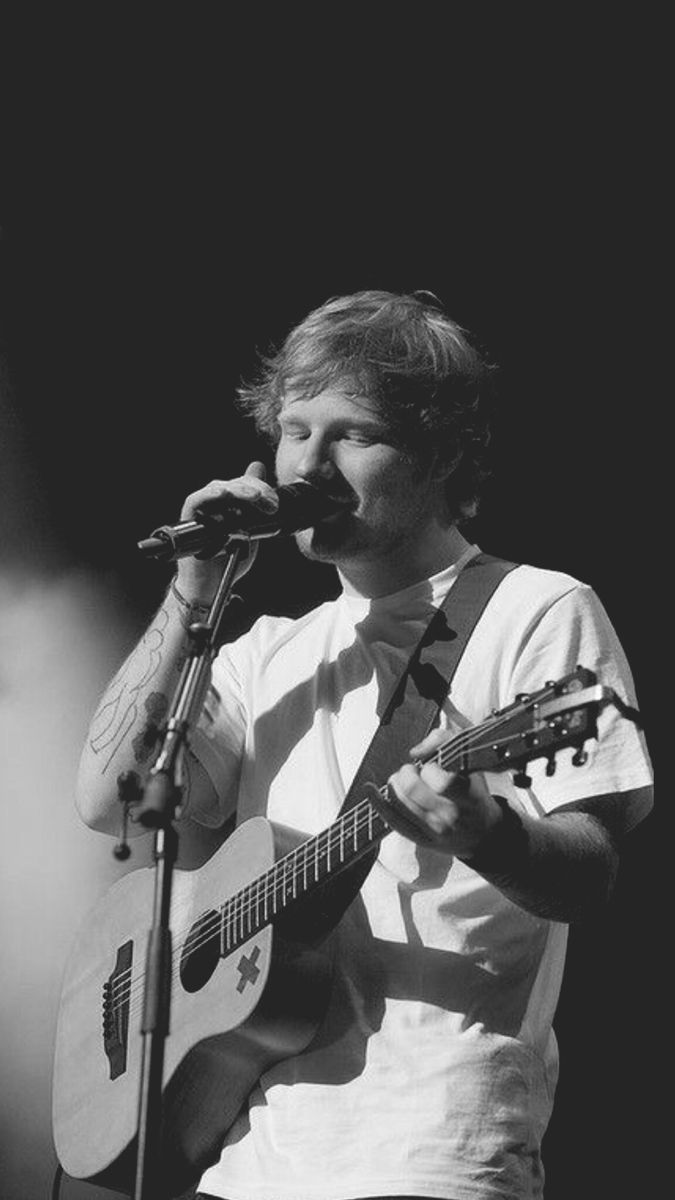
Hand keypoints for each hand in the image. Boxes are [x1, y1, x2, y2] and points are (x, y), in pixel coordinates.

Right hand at [175, 461, 277, 600]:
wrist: (211, 587)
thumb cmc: (229, 562)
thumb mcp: (251, 531)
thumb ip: (256, 508)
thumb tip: (261, 472)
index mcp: (229, 505)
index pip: (243, 484)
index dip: (260, 486)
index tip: (274, 503)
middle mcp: (214, 505)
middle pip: (232, 484)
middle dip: (254, 488)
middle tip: (270, 502)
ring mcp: (201, 512)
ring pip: (217, 488)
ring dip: (238, 490)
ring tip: (255, 497)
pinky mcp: (189, 522)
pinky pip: (195, 501)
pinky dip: (209, 495)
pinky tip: (224, 494)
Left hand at [382, 728, 503, 857]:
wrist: (483, 834)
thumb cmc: (474, 793)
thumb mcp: (471, 763)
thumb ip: (444, 741)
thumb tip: (414, 752)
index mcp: (467, 797)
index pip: (442, 782)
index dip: (431, 769)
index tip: (433, 767)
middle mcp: (450, 816)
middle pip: (412, 790)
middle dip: (406, 772)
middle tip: (412, 770)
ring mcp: (434, 831)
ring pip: (399, 803)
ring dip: (394, 783)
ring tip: (402, 780)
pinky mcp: (420, 840)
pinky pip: (393, 820)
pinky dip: (377, 802)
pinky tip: (370, 789)